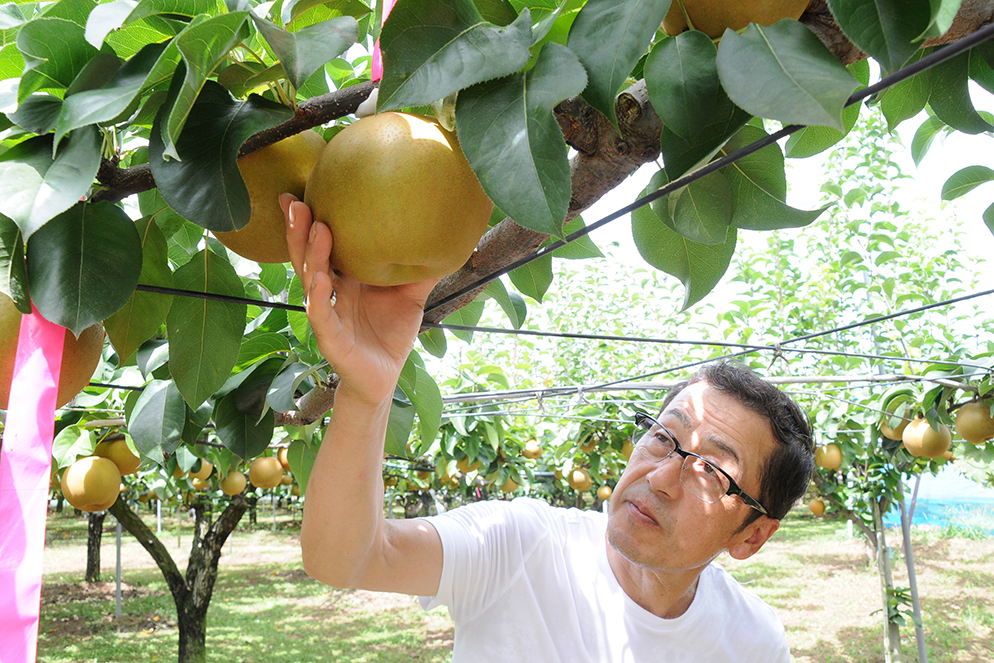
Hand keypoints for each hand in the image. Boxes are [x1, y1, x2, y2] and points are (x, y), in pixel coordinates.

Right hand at [281, 193, 438, 404]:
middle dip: (299, 230)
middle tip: (295, 201)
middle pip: (308, 257)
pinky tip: (320, 279)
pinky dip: (320, 298)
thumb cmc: (390, 333)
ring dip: (312, 255)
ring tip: (316, 229)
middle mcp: (330, 292)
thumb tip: (448, 236)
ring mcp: (327, 315)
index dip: (309, 221)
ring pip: (313, 282)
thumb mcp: (410, 296)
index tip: (300, 191)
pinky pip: (323, 316)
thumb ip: (422, 269)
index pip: (322, 245)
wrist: (384, 377)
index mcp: (344, 279)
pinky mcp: (332, 339)